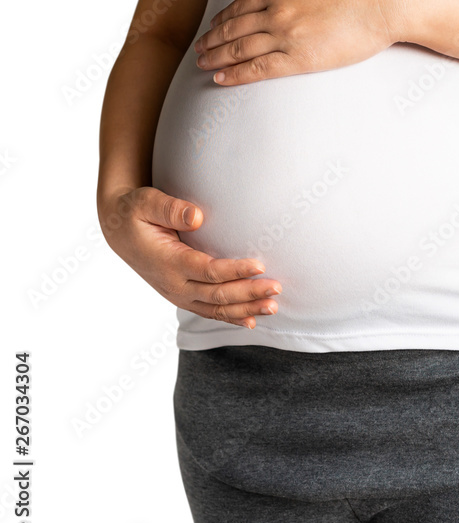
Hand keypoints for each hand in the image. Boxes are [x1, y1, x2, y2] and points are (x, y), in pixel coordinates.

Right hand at [98, 187, 281, 328]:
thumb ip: (170, 208)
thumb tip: (196, 216)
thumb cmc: (135, 212)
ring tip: (273, 307)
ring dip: (246, 309)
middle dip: (249, 293)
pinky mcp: (182, 295)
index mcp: (167, 261)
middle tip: (276, 287)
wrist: (119, 230)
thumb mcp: (145, 202)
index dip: (234, 270)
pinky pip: (209, 312)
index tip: (260, 265)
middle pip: (217, 295)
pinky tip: (252, 320)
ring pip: (216, 309)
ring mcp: (178, 293)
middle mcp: (173, 284)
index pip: (208, 270)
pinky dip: (231, 317)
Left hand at [193, 0, 406, 84]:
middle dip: (212, 40)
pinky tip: (221, 79)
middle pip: (234, 29)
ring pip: (240, 50)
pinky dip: (236, 74)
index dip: (223, 18)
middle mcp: (277, 12)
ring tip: (202, 65)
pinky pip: (259, 69)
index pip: (241, 6)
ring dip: (217, 58)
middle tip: (198, 49)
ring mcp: (287, 36)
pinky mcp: (300, 59)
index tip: (212, 26)